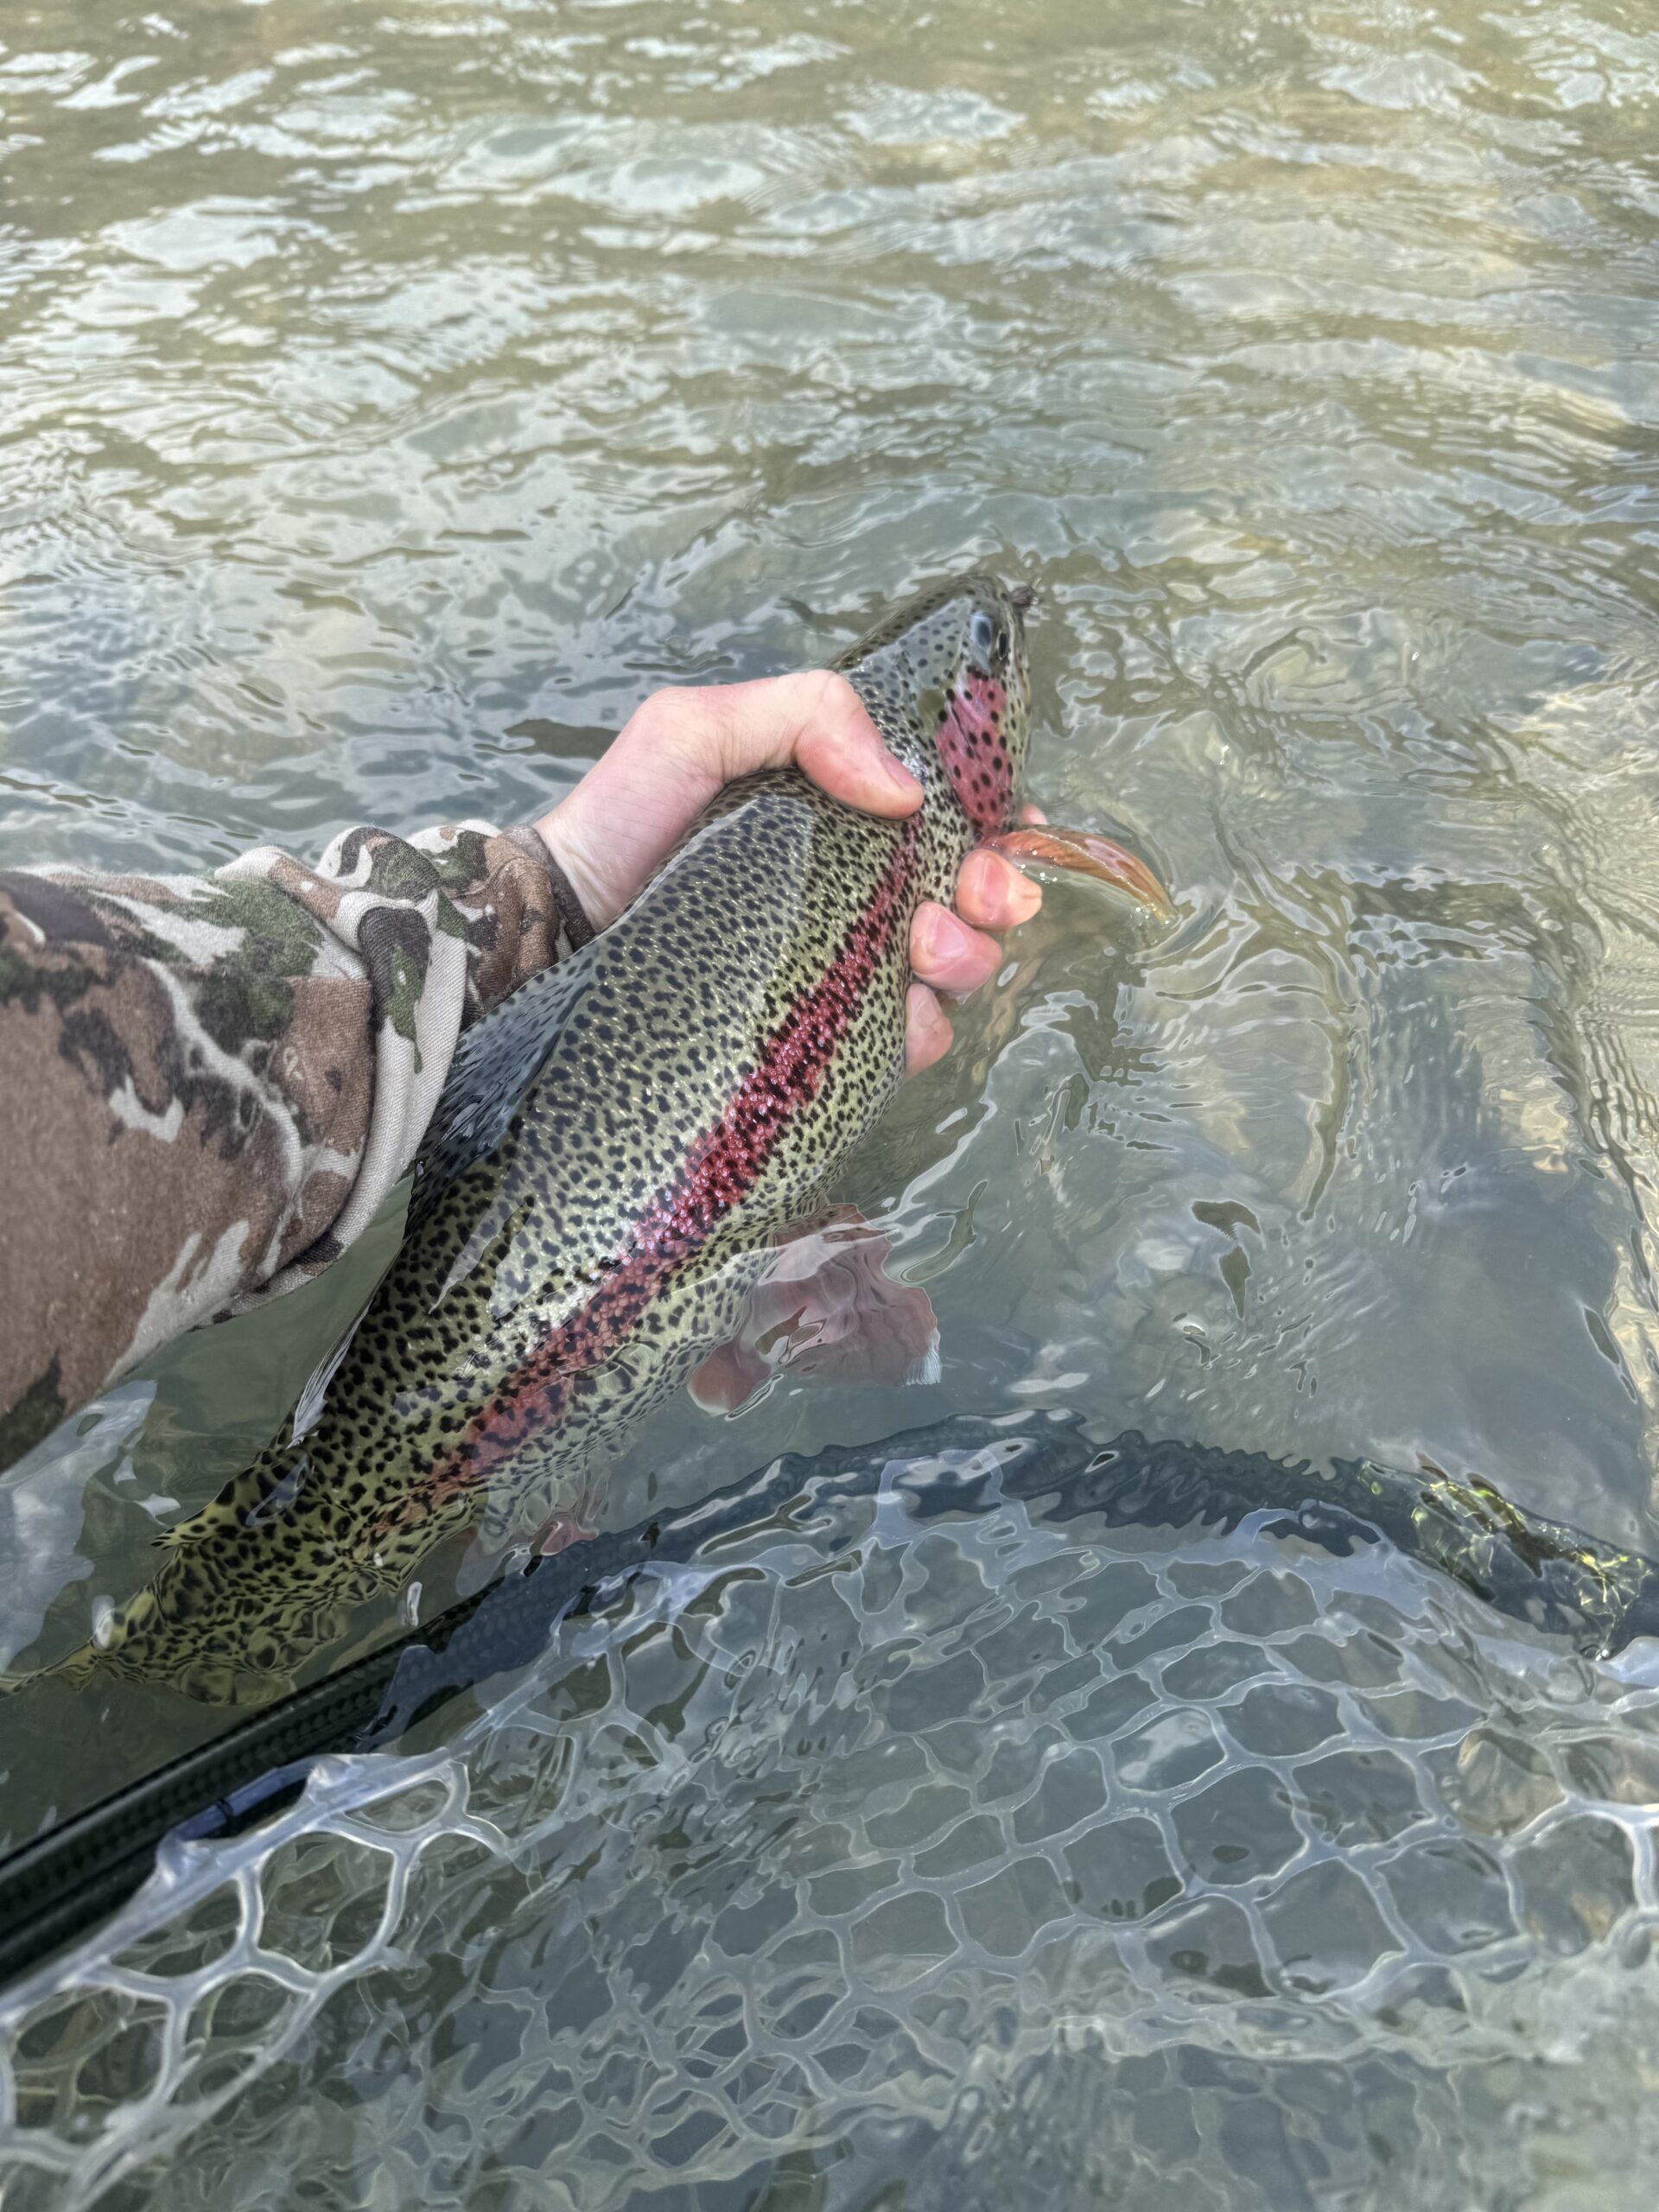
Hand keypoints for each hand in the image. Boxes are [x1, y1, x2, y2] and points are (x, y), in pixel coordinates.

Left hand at [535, 672, 1042, 1073]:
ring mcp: (837, 975)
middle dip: (993, 895)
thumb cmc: (619, 825)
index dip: (996, 828)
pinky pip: (900, 1046)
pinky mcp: (815, 1045)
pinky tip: (898, 1013)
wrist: (551, 935)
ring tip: (923, 947)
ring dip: (964, 957)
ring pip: (948, 974)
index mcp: (838, 821)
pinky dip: (919, 1030)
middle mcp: (851, 898)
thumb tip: (905, 791)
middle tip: (972, 898)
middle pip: (968, 901)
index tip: (1005, 833)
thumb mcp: (695, 731)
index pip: (948, 824)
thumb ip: (804, 714)